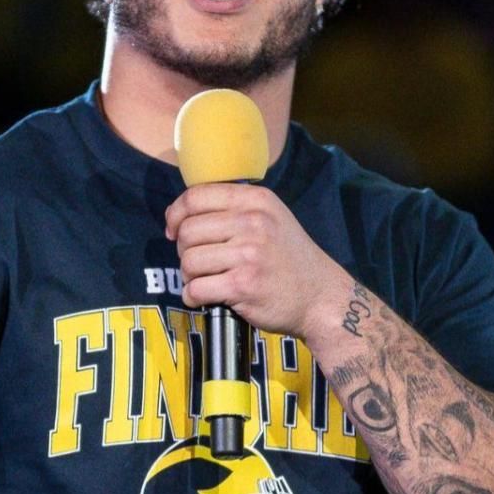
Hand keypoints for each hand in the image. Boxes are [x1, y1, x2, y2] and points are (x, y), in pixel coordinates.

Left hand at [164, 183, 350, 338]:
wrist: (320, 296)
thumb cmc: (289, 258)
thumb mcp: (271, 217)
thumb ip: (234, 209)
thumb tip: (182, 213)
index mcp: (256, 200)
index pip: (196, 196)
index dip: (176, 213)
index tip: (173, 229)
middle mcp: (253, 223)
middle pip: (188, 230)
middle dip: (184, 250)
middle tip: (198, 262)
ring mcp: (248, 254)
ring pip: (189, 261)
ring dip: (189, 275)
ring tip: (205, 280)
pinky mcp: (243, 285)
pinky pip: (196, 289)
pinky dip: (193, 296)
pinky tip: (204, 297)